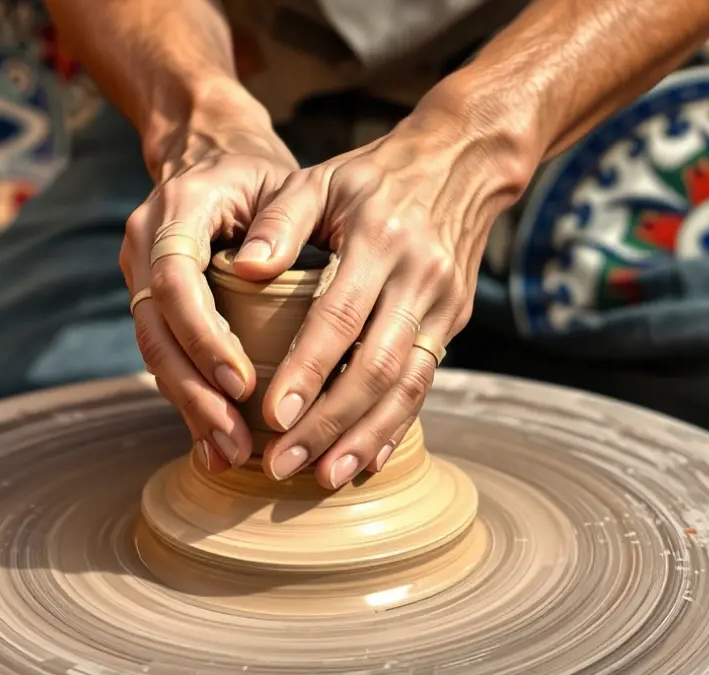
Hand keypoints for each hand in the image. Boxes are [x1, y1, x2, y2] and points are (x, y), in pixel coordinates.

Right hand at [123, 91, 297, 474]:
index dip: (204, 336)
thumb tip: (261, 268)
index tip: (244, 381)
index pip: (174, 281)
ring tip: (227, 453)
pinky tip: (213, 444)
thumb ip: (276, 220)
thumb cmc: (259, 175)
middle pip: (156, 332)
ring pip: (155, 354)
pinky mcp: (154, 306)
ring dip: (190, 407)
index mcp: (174, 213)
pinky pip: (165, 358)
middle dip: (194, 391)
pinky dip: (189, 401)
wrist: (215, 156)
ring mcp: (141, 279)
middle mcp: (145, 248)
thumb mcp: (278, 183)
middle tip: (234, 438)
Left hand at [230, 93, 534, 488]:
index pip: (340, 317)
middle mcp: (419, 276)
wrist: (464, 165)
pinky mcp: (453, 321)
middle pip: (377, 365)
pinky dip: (398, 423)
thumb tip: (244, 269)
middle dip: (331, 422)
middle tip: (286, 464)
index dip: (309, 370)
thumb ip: (280, 221)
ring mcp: (444, 303)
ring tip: (326, 475)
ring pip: (407, 385)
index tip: (273, 416)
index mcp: (379, 239)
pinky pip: (425, 381)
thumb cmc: (374, 176)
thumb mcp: (320, 179)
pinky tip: (369, 457)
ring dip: (367, 436)